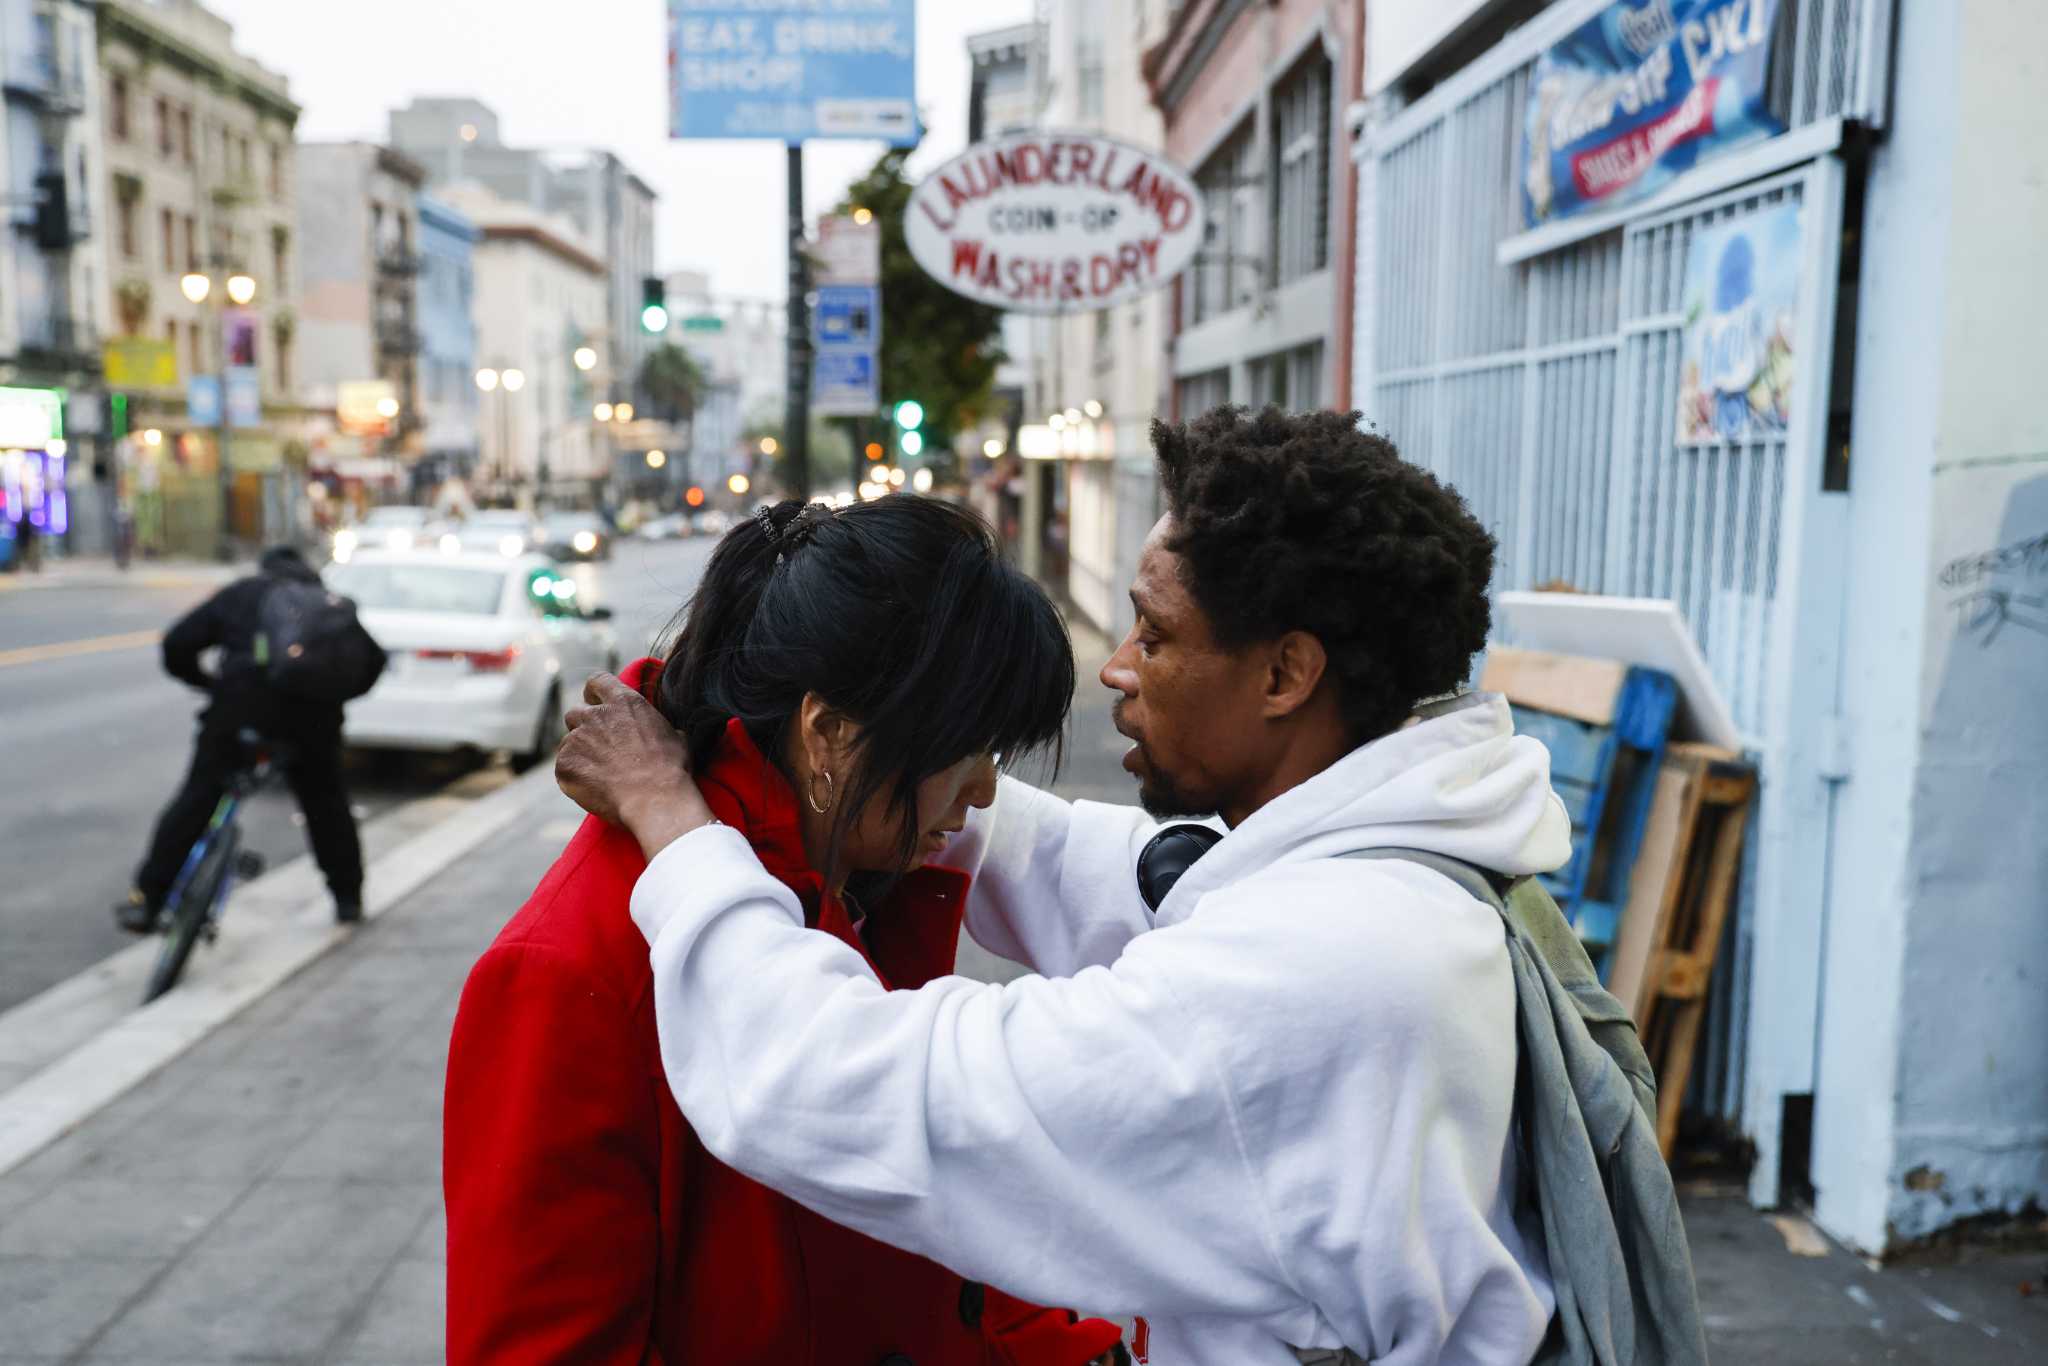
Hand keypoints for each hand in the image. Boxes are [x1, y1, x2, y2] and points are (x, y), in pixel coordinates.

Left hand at [558, 673, 716, 860]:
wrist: (655, 800)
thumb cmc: (670, 769)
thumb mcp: (675, 736)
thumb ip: (655, 726)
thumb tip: (660, 731)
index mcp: (624, 702)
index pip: (597, 681)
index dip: (595, 693)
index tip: (597, 704)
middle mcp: (595, 715)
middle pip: (576, 712)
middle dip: (583, 726)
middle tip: (599, 747)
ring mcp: (576, 739)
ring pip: (569, 742)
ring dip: (580, 753)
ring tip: (601, 774)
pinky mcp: (565, 764)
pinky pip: (564, 766)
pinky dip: (575, 775)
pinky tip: (594, 787)